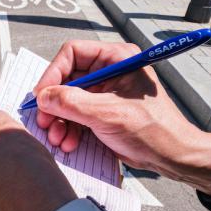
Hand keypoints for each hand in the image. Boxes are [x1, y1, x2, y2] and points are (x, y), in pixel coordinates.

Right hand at [33, 40, 210, 194]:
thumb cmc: (152, 129)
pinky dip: (68, 130)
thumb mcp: (107, 113)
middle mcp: (108, 72)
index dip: (53, 74)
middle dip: (54, 104)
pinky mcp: (101, 113)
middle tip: (45, 122)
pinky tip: (69, 143)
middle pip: (66, 79)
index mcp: (116, 59)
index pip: (72, 54)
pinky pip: (74, 116)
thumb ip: (71, 102)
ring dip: (59, 121)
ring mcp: (104, 93)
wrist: (169, 156)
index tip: (40, 96)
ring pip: (67, 100)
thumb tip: (42, 97)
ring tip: (58, 138)